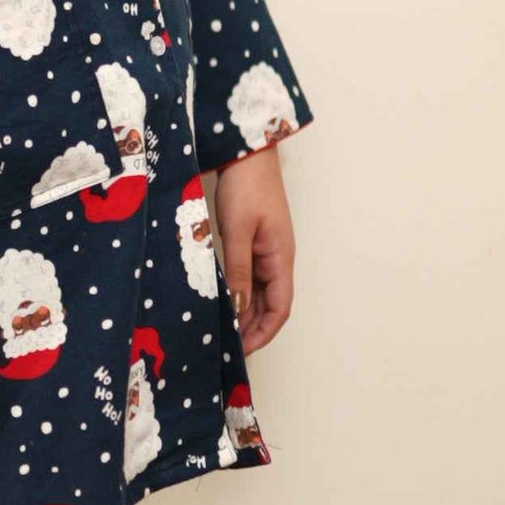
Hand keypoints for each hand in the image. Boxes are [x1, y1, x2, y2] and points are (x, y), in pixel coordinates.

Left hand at [211, 146, 294, 351]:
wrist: (247, 153)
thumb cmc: (246, 187)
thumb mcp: (238, 231)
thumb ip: (239, 270)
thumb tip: (239, 308)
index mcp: (281, 258)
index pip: (280, 308)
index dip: (264, 333)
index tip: (244, 351)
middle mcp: (277, 259)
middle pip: (271, 305)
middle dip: (253, 329)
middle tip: (229, 348)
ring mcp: (266, 251)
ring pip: (260, 293)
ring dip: (246, 313)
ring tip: (224, 332)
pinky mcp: (253, 242)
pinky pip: (250, 277)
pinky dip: (239, 294)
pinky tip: (223, 302)